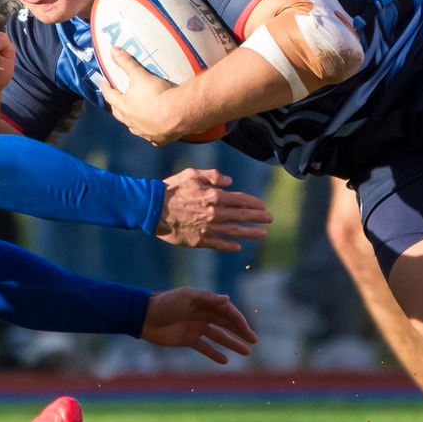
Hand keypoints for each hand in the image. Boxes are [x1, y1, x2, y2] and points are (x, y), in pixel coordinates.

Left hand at [93, 46, 183, 145]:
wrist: (176, 115)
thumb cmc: (155, 94)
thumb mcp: (140, 75)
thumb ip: (126, 62)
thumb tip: (113, 50)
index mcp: (125, 106)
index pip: (110, 96)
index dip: (106, 89)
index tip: (104, 84)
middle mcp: (131, 122)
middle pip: (119, 114)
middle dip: (116, 107)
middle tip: (116, 101)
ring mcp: (144, 132)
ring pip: (133, 128)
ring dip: (132, 122)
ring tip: (134, 117)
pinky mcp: (158, 139)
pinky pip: (152, 138)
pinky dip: (151, 134)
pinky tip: (154, 133)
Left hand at [138, 287, 256, 364]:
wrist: (143, 317)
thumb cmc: (164, 303)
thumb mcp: (185, 297)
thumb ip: (207, 299)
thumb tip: (227, 299)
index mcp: (204, 302)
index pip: (227, 311)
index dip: (239, 321)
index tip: (248, 332)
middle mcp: (202, 314)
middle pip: (226, 324)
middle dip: (240, 332)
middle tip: (254, 341)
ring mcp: (196, 327)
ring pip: (219, 336)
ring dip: (232, 343)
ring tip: (246, 352)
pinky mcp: (188, 339)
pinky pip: (205, 347)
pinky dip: (215, 354)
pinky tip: (225, 360)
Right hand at [154, 167, 272, 251]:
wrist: (152, 210)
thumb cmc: (171, 189)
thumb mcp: (191, 174)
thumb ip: (213, 176)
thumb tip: (230, 181)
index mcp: (213, 196)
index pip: (240, 200)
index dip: (253, 203)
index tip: (263, 206)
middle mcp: (214, 213)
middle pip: (241, 216)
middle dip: (258, 218)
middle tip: (270, 219)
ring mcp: (208, 229)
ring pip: (234, 232)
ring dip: (250, 233)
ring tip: (262, 234)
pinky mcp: (199, 241)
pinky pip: (219, 244)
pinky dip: (230, 246)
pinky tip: (238, 247)